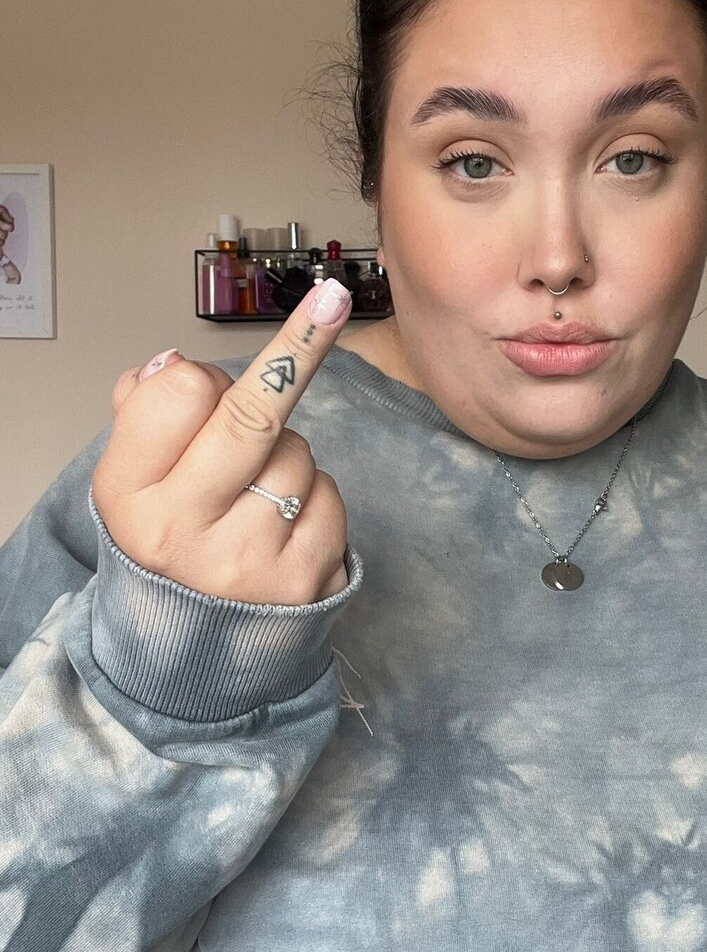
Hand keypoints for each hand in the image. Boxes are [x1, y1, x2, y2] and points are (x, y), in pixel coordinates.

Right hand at [93, 280, 354, 604]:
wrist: (192, 654)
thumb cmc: (169, 541)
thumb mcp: (131, 482)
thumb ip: (142, 415)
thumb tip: (172, 365)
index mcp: (129, 495)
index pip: (180, 394)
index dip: (204, 378)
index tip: (218, 369)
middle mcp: (183, 532)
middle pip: (253, 415)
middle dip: (302, 348)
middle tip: (333, 297)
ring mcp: (247, 562)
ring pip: (299, 454)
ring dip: (289, 457)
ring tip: (256, 497)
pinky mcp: (302, 583)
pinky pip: (330, 497)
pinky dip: (316, 498)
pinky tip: (286, 527)